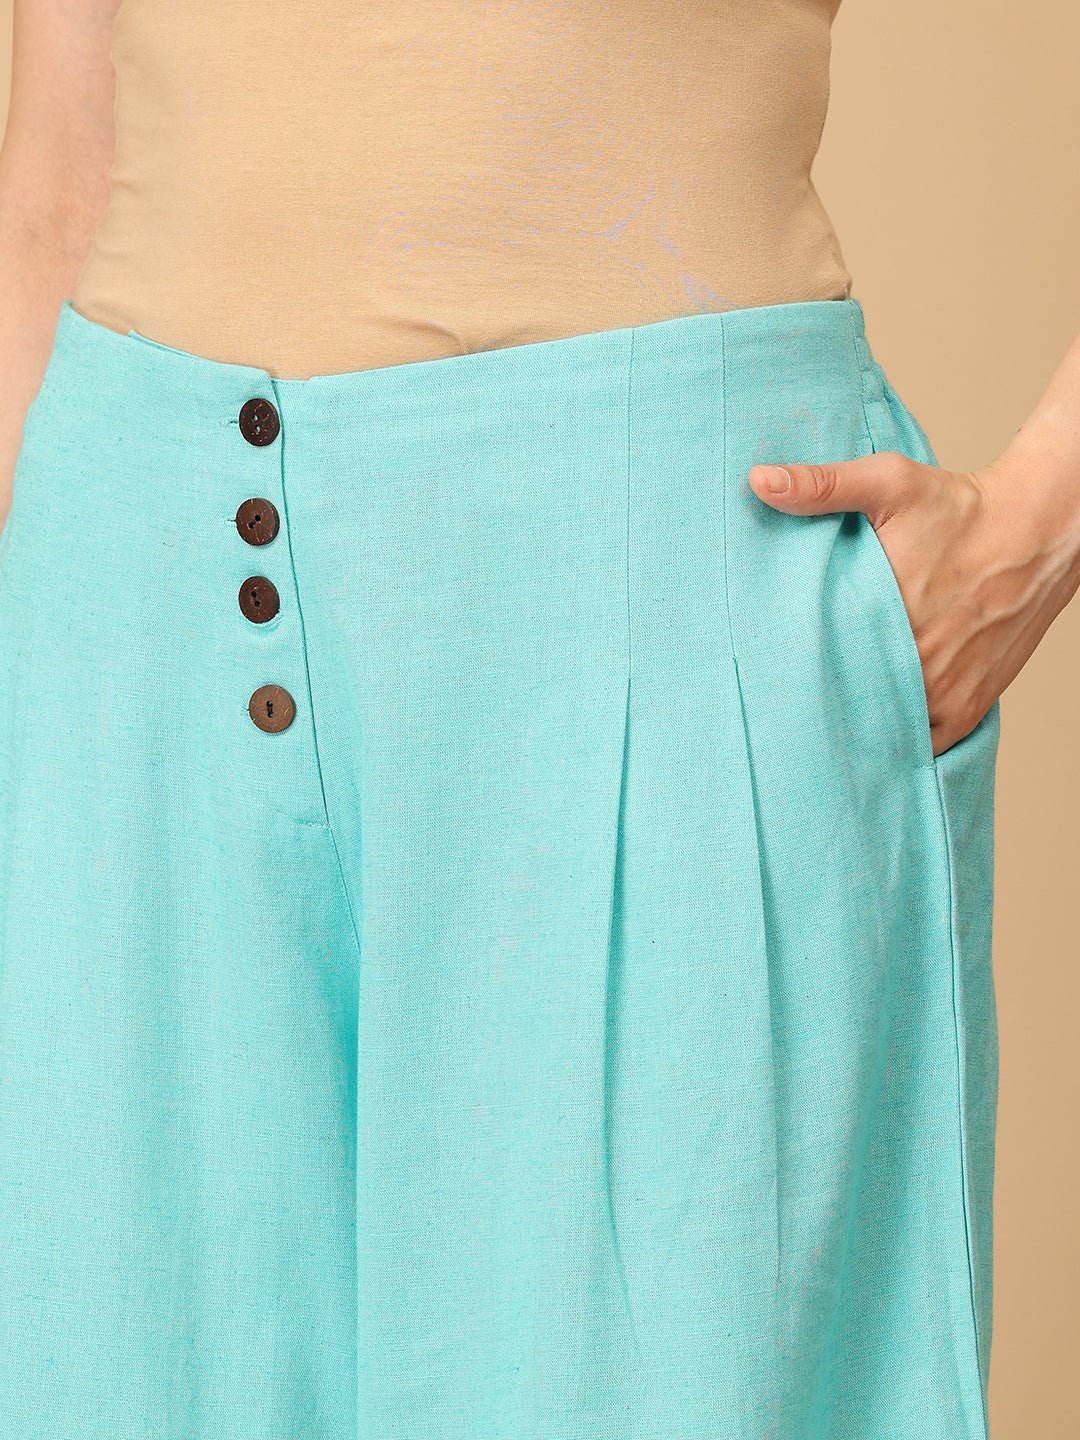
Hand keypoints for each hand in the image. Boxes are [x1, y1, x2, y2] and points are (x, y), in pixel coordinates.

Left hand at [747, 449, 1079, 754]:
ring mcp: (946, 692)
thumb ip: (823, 486)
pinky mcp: (969, 707)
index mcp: (888, 616)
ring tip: (829, 713)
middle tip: (790, 697)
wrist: (1037, 531)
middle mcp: (920, 663)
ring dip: (860, 724)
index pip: (817, 666)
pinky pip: (924, 743)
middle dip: (821, 701)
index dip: (790, 673)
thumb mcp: (889, 482)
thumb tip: (759, 481)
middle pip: (848, 702)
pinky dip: (900, 738)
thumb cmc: (960, 508)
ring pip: (884, 729)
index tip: (771, 671)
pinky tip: (875, 725)